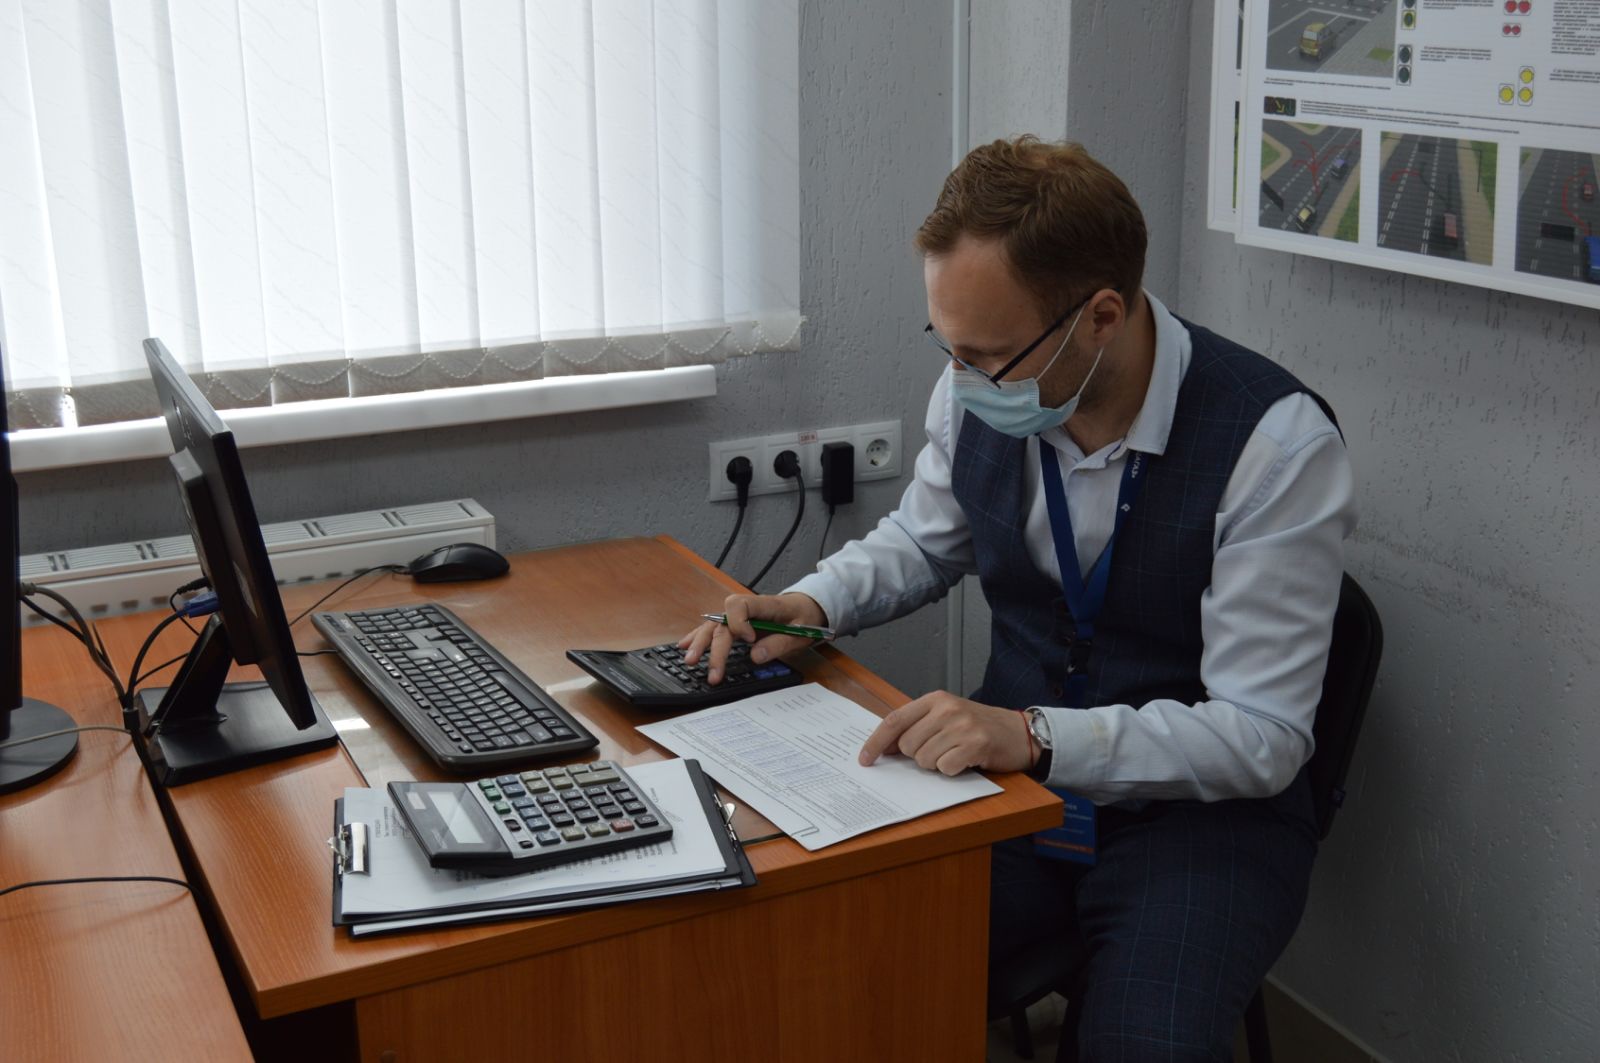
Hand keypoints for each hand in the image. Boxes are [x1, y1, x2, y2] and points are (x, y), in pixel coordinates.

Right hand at [679, 592, 826, 684]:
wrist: (805, 606)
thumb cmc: (803, 617)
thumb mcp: (800, 632)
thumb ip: (779, 643)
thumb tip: (755, 656)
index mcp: (763, 604)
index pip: (740, 605)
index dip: (740, 623)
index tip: (749, 641)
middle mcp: (745, 608)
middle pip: (723, 624)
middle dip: (715, 648)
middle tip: (713, 673)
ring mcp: (737, 616)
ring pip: (713, 627)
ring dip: (700, 644)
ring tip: (690, 661)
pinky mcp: (734, 624)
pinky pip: (713, 628)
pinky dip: (698, 636)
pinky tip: (683, 645)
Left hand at [858, 691, 1035, 775]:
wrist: (1019, 732)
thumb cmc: (978, 727)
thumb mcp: (946, 717)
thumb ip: (916, 727)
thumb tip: (884, 747)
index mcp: (935, 699)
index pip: (895, 720)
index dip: (876, 741)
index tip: (865, 759)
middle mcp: (946, 709)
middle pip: (908, 745)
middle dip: (918, 756)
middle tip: (941, 750)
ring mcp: (962, 725)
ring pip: (924, 759)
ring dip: (937, 764)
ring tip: (956, 753)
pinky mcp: (975, 744)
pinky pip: (946, 768)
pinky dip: (953, 771)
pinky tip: (966, 761)